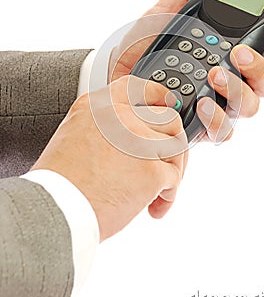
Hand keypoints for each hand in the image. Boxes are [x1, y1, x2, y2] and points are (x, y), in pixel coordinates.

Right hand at [30, 76, 187, 241]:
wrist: (55, 209)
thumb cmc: (60, 183)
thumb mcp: (74, 137)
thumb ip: (105, 130)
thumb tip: (129, 142)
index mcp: (98, 107)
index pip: (137, 88)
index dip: (158, 95)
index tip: (168, 103)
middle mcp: (121, 117)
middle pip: (168, 119)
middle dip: (173, 143)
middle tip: (167, 164)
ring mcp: (140, 141)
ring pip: (176, 148)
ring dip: (173, 171)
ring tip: (160, 192)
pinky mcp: (151, 169)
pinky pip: (173, 178)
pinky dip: (168, 196)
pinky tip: (154, 208)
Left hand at [108, 0, 263, 141]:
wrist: (113, 74)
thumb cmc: (143, 42)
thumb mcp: (169, 7)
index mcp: (229, 47)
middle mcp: (229, 77)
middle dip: (261, 66)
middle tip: (238, 52)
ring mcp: (217, 103)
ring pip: (251, 106)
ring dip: (239, 90)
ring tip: (213, 75)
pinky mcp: (201, 125)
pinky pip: (224, 132)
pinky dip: (217, 119)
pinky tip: (202, 104)